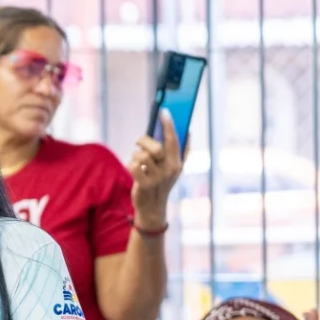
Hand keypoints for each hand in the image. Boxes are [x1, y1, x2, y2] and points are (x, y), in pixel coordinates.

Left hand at [129, 110, 183, 226]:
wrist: (152, 207)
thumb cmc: (162, 183)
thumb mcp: (175, 168)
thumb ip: (183, 150)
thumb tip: (188, 131)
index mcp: (177, 163)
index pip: (173, 140)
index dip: (168, 125)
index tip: (164, 111)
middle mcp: (169, 170)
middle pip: (155, 147)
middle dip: (144, 141)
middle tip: (139, 141)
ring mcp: (157, 178)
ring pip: (142, 156)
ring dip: (136, 155)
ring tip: (137, 160)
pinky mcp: (144, 185)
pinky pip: (133, 166)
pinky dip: (130, 164)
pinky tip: (134, 169)